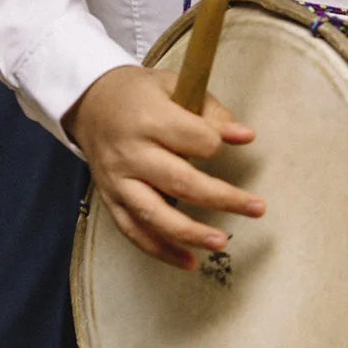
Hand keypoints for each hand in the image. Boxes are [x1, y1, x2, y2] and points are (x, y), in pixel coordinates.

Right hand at [62, 64, 262, 270]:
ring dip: (190, 234)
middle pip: (180, 182)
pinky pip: (134, 232)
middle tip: (256, 208)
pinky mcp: (111, 200)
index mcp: (149, 119)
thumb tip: (244, 136)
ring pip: (155, 215)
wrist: (91, 104)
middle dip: (222, 198)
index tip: (237, 140)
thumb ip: (210, 111)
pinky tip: (188, 261)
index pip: (195, 139)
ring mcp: (119, 181)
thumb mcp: (174, 85)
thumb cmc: (139, 94)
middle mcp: (131, 153)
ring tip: (221, 243)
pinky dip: (161, 250)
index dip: (218, 142)